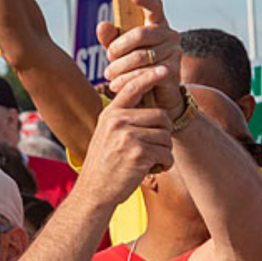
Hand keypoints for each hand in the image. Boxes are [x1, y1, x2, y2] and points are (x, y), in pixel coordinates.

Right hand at [77, 67, 173, 206]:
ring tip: (147, 161)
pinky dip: (164, 165)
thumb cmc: (104, 164)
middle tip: (152, 148)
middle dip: (163, 133)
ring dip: (163, 152)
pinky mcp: (139, 153)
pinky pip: (167, 154)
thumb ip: (123, 118)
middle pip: (161, 116)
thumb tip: (149, 107)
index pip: (133, 88)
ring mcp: (128, 136)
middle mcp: (118, 121)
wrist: (94, 191)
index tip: (163, 69)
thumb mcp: (106, 134)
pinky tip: (149, 170)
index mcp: (110, 114)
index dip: (149, 77)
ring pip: (166, 136)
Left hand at [97, 0, 183, 120]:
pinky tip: (116, 86)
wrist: (156, 97)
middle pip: (140, 34)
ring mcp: (175, 52)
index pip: (155, 6)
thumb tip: (102, 25)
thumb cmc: (135, 68)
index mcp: (157, 24)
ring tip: (108, 76)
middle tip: (107, 60)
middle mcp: (170, 35)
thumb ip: (110, 39)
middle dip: (118, 48)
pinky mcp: (173, 71)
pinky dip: (126, 80)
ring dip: (119, 68)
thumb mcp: (119, 52)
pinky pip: (145, 73)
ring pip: (140, 56)